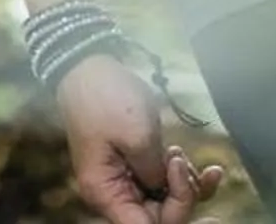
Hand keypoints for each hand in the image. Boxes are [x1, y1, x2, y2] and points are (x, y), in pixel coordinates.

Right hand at [59, 54, 222, 222]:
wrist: (89, 66)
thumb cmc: (107, 100)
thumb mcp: (138, 137)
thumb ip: (157, 175)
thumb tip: (168, 192)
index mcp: (106, 193)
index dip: (174, 214)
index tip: (186, 183)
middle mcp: (114, 193)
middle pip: (158, 216)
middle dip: (181, 195)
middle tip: (182, 160)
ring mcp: (125, 179)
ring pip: (164, 200)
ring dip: (183, 183)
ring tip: (182, 153)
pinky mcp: (135, 164)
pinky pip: (162, 182)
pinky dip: (179, 174)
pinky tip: (184, 156)